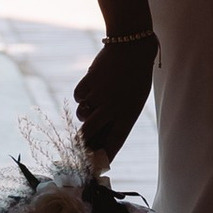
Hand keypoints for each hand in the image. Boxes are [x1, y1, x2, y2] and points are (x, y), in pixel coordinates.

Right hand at [75, 34, 157, 159]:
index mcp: (128, 114)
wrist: (132, 46)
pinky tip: (93, 85)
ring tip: (94, 103)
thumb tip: (99, 135)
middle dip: (82, 142)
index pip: (114, 142)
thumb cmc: (136, 76)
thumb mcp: (134, 99)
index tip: (95, 166)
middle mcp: (113, 107)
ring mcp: (99, 95)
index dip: (103, 156)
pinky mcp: (89, 81)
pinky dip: (83, 94)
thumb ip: (119, 117)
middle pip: (89, 133)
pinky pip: (78, 96)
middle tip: (77, 144)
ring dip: (84, 114)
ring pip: (82, 115)